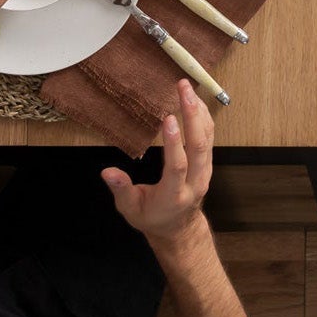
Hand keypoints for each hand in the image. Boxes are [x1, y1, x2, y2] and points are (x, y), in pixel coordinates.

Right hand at [103, 79, 213, 247]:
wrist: (178, 229)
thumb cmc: (151, 217)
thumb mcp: (130, 210)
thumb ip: (121, 190)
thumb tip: (107, 172)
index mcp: (174, 195)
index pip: (178, 166)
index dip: (175, 143)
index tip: (169, 118)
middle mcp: (194, 182)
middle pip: (199, 147)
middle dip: (192, 115)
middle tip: (183, 89)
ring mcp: (204, 172)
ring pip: (207, 139)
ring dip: (199, 111)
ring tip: (189, 88)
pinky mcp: (207, 163)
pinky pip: (209, 137)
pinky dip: (204, 116)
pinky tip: (195, 99)